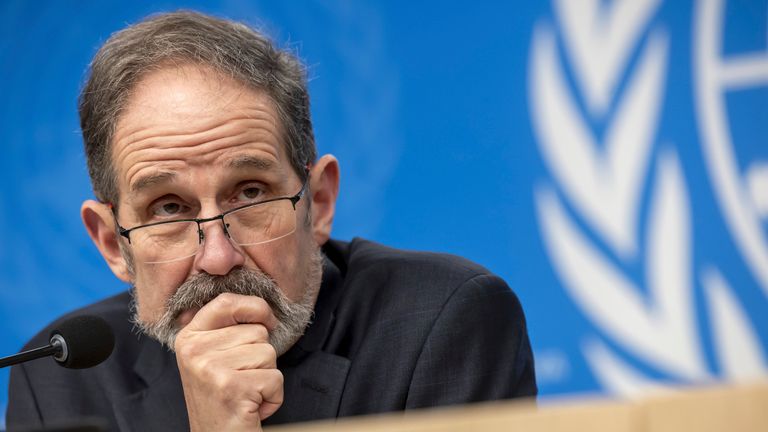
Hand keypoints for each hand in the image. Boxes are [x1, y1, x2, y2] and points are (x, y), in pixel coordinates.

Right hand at [175, 293, 283, 431]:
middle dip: (261, 357)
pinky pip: (275, 377)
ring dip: (266, 377)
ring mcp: (211, 369)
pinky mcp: (232, 387)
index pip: (226, 301)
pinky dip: (273, 396)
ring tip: (245, 392)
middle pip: (257, 331)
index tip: (267, 320)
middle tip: (241, 379)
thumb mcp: (212, 358)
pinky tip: (252, 406)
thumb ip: (225, 329)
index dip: (255, 307)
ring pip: (268, 353)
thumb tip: (259, 304)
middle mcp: (194, 350)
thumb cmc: (222, 399)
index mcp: (188, 338)